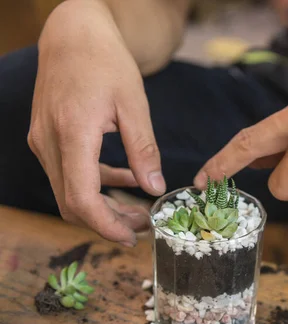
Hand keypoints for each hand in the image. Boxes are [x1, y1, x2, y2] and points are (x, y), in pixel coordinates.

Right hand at [27, 1, 165, 245]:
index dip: (106, 225)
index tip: (132, 236)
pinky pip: (70, 173)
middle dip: (108, 220)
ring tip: (139, 208)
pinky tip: (128, 179)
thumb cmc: (105, 62)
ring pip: (70, 191)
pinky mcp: (48, 138)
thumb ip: (143, 149)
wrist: (73, 34)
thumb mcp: (134, 103)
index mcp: (72, 134)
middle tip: (143, 224)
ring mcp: (44, 141)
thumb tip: (155, 188)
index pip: (81, 198)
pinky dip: (98, 183)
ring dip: (104, 205)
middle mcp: (49, 143)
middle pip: (72, 202)